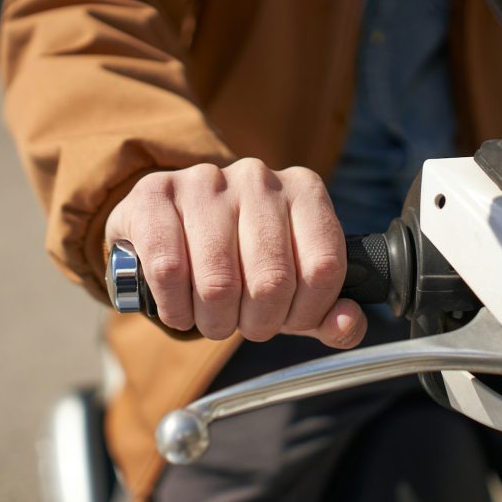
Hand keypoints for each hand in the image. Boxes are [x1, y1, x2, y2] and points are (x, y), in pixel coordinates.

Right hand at [104, 158, 366, 347]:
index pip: (324, 268)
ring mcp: (205, 181)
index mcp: (304, 191)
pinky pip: (169, 272)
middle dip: (257, 323)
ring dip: (213, 322)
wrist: (164, 226)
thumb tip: (346, 323)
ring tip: (209, 317)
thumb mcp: (290, 287)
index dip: (306, 313)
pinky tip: (179, 306)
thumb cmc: (236, 260)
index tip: (287, 321)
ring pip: (218, 283)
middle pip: (272, 281)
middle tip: (242, 323)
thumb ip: (326, 313)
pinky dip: (175, 308)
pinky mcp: (155, 193)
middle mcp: (258, 178)